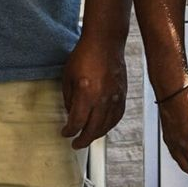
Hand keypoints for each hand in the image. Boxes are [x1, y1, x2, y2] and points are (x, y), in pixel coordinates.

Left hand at [61, 32, 126, 148]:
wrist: (105, 42)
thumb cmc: (84, 55)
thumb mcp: (68, 77)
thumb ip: (69, 98)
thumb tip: (72, 114)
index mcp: (86, 94)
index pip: (77, 122)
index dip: (69, 131)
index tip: (65, 133)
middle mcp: (102, 98)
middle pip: (93, 129)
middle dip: (83, 140)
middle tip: (76, 144)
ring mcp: (115, 97)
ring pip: (107, 125)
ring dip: (96, 135)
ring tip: (88, 138)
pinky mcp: (122, 94)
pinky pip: (117, 116)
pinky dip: (110, 125)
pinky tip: (104, 127)